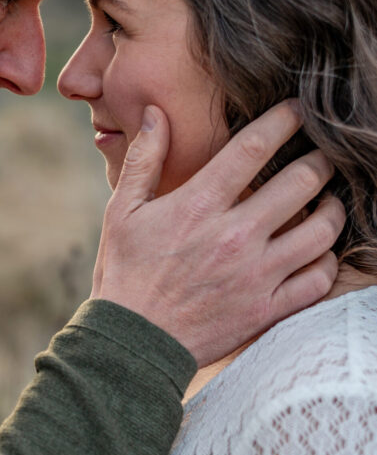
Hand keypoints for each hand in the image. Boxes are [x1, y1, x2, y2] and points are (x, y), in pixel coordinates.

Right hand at [92, 101, 344, 366]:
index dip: (284, 120)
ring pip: (322, 230)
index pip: (254, 148)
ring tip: (328, 200)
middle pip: (302, 182)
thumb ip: (144, 159)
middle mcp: (234, 236)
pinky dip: (327, 260)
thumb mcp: (121, 211)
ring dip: (333, 209)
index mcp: (199, 205)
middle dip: (321, 160)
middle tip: (322, 154)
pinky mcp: (267, 309)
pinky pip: (318, 279)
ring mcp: (256, 274)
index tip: (298, 111)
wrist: (131, 343)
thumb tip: (156, 113)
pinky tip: (317, 251)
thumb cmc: (124, 273)